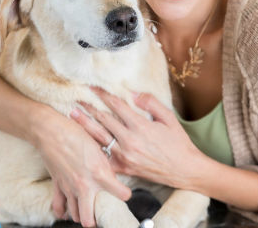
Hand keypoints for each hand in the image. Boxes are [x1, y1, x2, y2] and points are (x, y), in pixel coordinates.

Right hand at [31, 105, 131, 226]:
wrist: (51, 131)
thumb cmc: (76, 133)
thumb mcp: (99, 145)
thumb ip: (106, 164)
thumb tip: (112, 175)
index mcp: (99, 173)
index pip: (121, 194)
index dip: (124, 194)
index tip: (124, 193)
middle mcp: (84, 185)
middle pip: (90, 220)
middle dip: (97, 219)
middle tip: (102, 210)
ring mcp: (69, 188)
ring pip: (75, 215)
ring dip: (82, 214)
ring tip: (88, 208)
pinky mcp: (57, 186)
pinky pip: (59, 207)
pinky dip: (64, 211)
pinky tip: (70, 209)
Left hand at [70, 87, 206, 189]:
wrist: (184, 170)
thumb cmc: (178, 142)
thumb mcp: (168, 118)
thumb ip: (151, 103)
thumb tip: (133, 93)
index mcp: (140, 126)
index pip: (116, 105)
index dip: (103, 94)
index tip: (92, 87)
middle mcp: (129, 141)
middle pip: (103, 119)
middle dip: (89, 107)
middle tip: (77, 98)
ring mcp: (124, 156)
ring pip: (99, 137)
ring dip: (85, 125)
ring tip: (73, 114)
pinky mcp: (123, 168)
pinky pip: (104, 158)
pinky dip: (93, 149)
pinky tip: (83, 141)